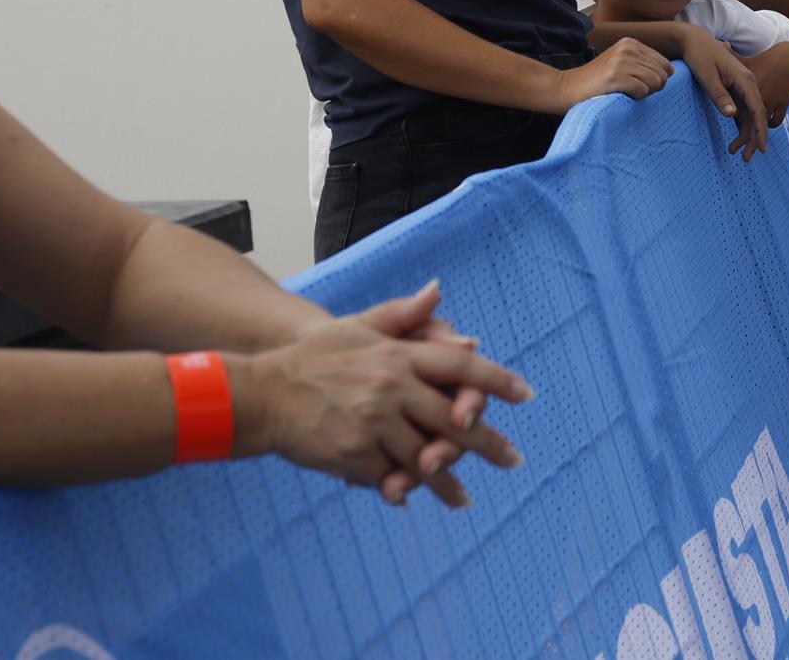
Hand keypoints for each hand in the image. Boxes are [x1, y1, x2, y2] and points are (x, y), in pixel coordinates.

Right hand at [249, 281, 532, 508]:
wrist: (262, 393)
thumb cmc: (313, 357)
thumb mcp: (357, 326)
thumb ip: (402, 314)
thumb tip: (438, 290)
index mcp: (398, 355)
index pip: (461, 365)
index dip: (497, 380)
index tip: (526, 395)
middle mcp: (392, 388)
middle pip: (453, 420)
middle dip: (488, 443)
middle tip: (513, 459)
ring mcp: (374, 423)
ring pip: (426, 458)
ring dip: (447, 481)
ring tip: (464, 498)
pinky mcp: (355, 454)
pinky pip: (389, 476)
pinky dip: (401, 488)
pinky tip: (412, 497)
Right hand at [551, 40, 671, 111]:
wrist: (567, 88)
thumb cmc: (597, 80)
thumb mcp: (620, 62)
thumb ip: (644, 63)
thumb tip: (671, 71)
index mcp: (630, 43)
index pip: (664, 63)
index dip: (656, 78)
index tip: (639, 83)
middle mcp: (627, 49)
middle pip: (662, 74)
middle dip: (653, 87)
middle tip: (633, 90)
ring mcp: (621, 62)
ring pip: (656, 82)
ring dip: (645, 93)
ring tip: (627, 92)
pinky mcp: (616, 77)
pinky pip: (643, 91)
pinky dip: (636, 98)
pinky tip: (622, 95)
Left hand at [676, 27, 770, 160]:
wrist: (695, 39)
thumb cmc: (700, 55)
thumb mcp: (707, 76)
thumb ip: (719, 95)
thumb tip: (732, 116)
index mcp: (744, 79)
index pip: (757, 109)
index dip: (760, 129)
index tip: (762, 147)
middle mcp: (748, 82)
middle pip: (757, 113)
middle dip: (757, 135)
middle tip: (751, 157)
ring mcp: (744, 84)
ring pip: (751, 111)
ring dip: (750, 130)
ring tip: (743, 151)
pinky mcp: (737, 85)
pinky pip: (745, 106)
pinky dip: (744, 121)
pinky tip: (741, 134)